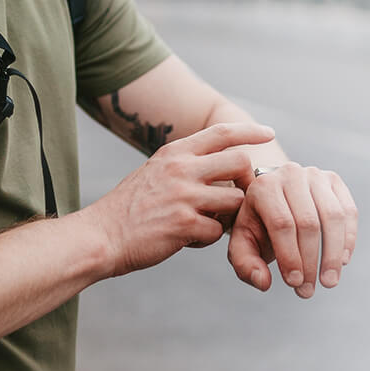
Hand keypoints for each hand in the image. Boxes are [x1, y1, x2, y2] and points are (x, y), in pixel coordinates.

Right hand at [88, 122, 274, 276]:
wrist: (100, 236)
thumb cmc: (130, 207)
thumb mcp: (155, 170)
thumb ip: (184, 164)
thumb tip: (220, 163)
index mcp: (175, 152)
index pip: (222, 132)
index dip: (249, 131)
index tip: (269, 133)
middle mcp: (181, 168)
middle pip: (239, 162)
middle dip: (247, 180)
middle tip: (241, 196)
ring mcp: (184, 196)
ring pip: (234, 199)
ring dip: (227, 215)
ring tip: (205, 222)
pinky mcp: (184, 224)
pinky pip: (217, 231)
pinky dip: (207, 238)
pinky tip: (187, 239)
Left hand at [227, 164, 357, 298]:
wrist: (273, 198)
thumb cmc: (258, 225)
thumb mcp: (243, 244)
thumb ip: (246, 265)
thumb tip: (263, 282)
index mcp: (263, 187)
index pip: (281, 223)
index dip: (290, 256)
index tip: (294, 283)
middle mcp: (290, 174)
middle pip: (308, 222)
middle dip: (311, 261)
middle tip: (308, 290)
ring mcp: (315, 175)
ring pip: (332, 216)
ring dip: (333, 254)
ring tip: (329, 281)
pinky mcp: (334, 180)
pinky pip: (348, 211)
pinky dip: (348, 238)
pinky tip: (342, 261)